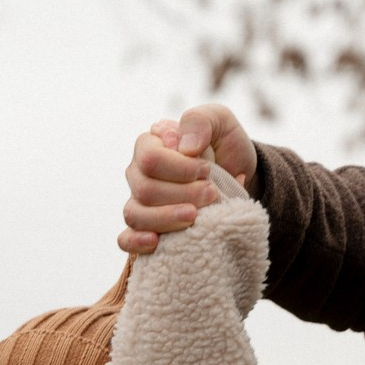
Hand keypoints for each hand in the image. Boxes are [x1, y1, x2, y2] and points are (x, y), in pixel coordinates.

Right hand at [119, 104, 257, 253]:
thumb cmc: (225, 146)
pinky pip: (126, 239)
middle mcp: (139, 173)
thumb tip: (184, 147)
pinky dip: (136, 242)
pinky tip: (156, 242)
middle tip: (211, 193)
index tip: (207, 170)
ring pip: (135, 215)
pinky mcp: (145, 228)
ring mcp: (139, 202)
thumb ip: (200, 122)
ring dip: (167, 218)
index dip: (179, 168)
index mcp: (150, 144)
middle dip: (181, 194)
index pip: (149, 158)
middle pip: (144, 189)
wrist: (239, 177)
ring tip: (195, 216)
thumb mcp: (220, 122)